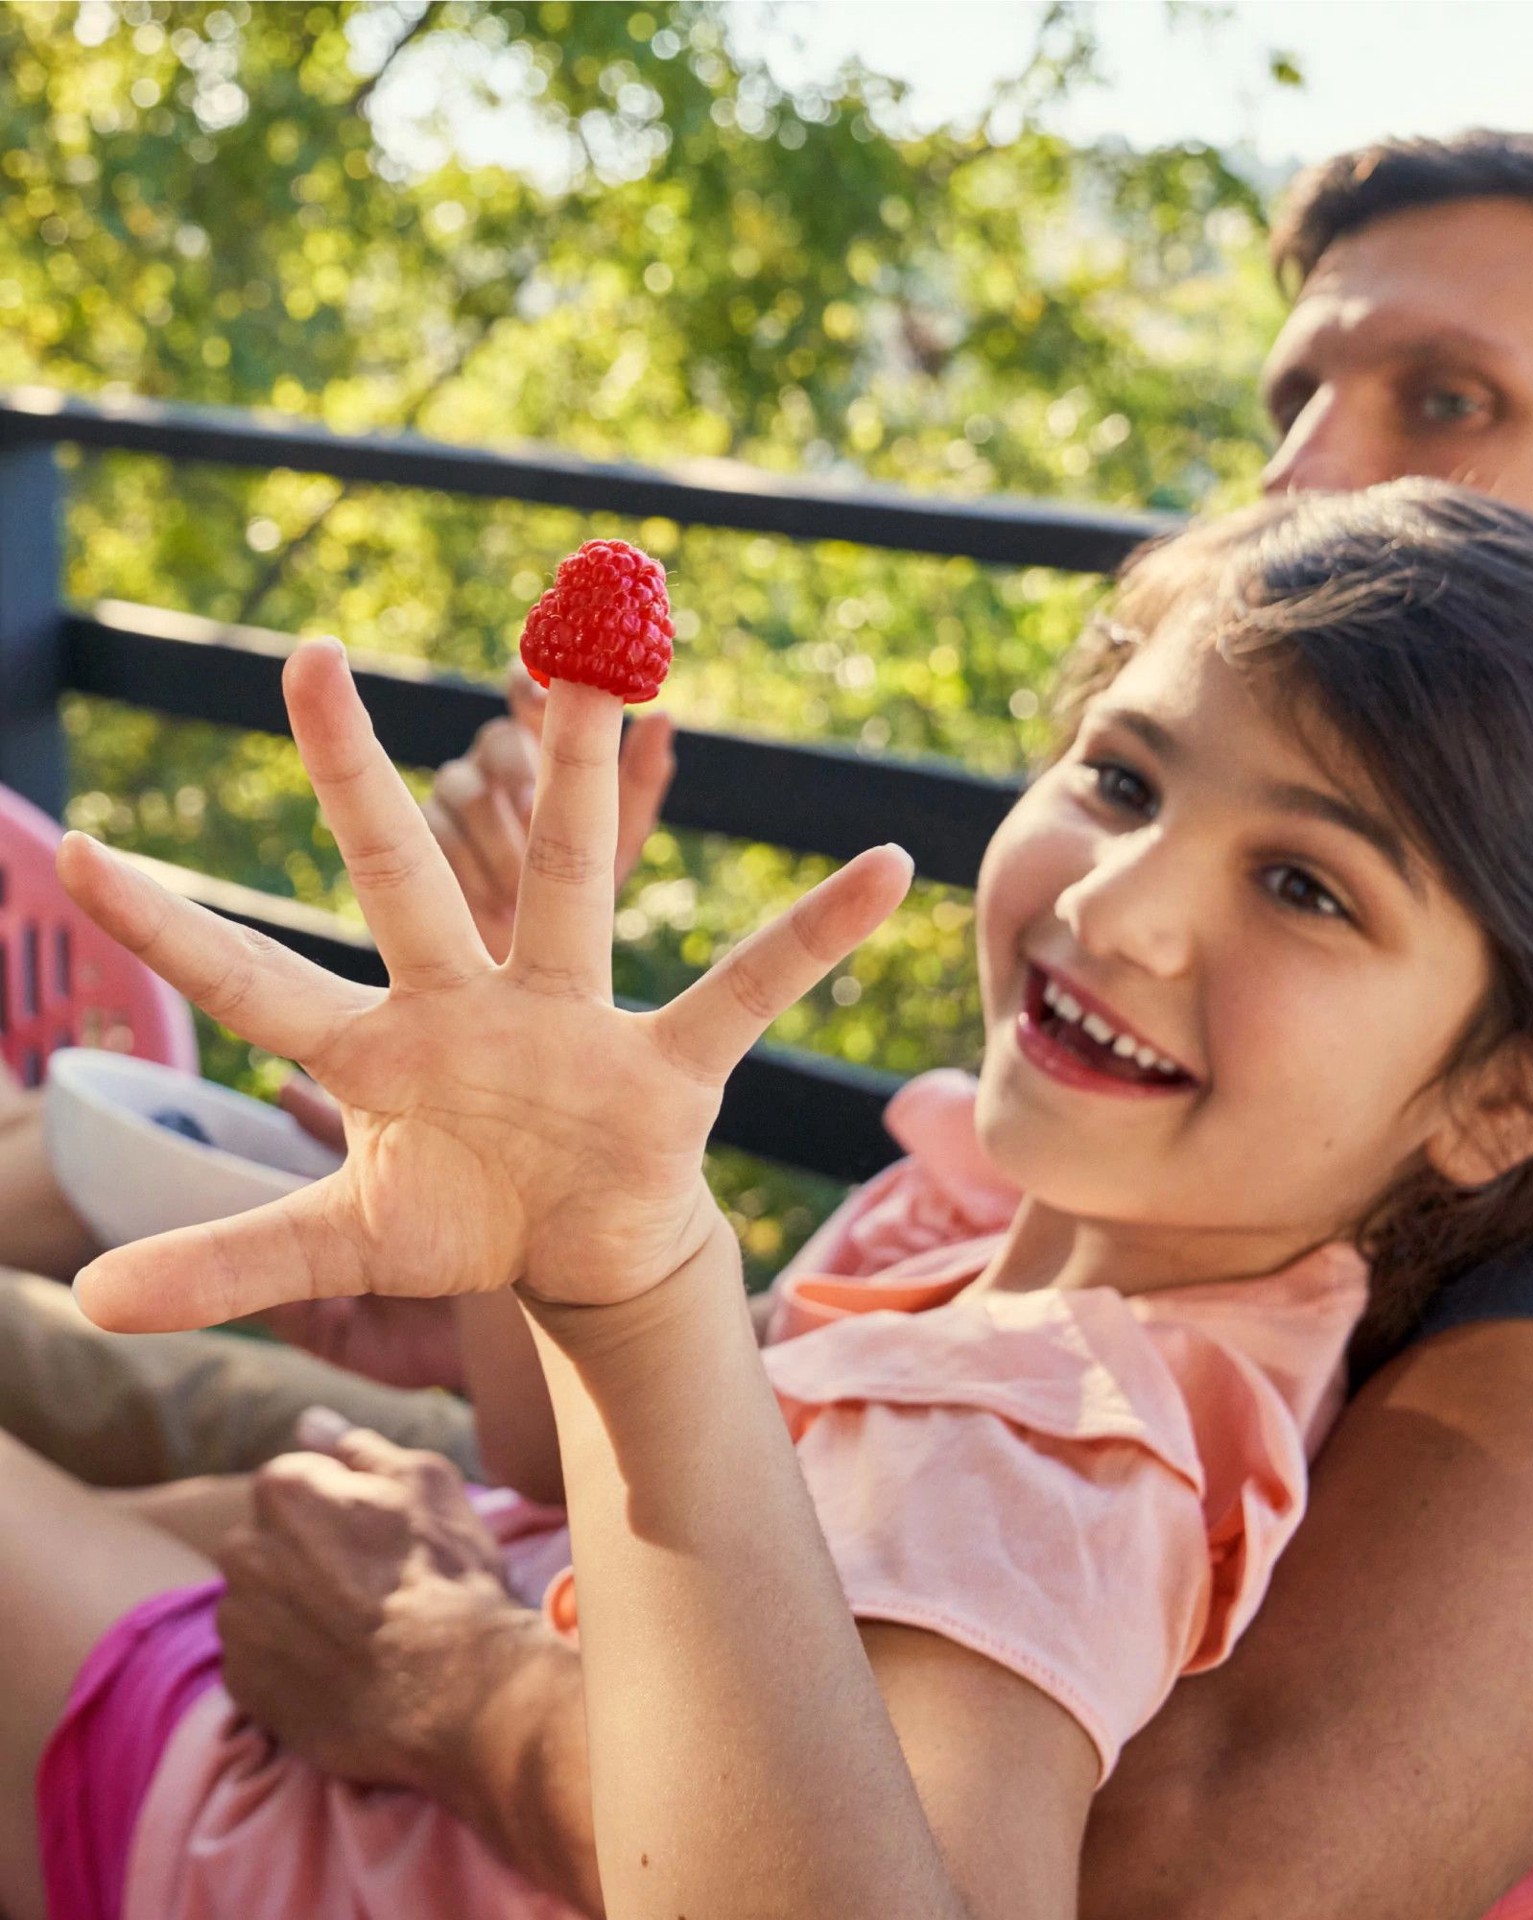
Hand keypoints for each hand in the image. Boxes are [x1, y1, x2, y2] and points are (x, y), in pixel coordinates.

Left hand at [57, 639, 912, 1331]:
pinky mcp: (669, 1067)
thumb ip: (231, 1258)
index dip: (167, 927)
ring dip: (584, 773)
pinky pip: (749, 989)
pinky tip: (883, 870)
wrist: (584, 1256)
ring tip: (604, 664)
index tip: (71, 846)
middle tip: (302, 655)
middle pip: (400, 875)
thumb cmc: (466, 1222)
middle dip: (351, 775)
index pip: (253, 979)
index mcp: (380, 1049)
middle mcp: (468, 1007)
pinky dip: (813, 936)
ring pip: (570, 878)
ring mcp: (572, 1023)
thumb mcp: (344, 1239)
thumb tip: (90, 1303)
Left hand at [214, 1421, 521, 1787]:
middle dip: (305, 1552)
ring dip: (293, 1605)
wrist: (450, 1686)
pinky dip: (290, 1658)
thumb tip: (309, 1422)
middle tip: (369, 1579)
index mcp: (285, 1489)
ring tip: (357, 1627)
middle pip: (269, 1539)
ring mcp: (237, 1622)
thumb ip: (358, 1447)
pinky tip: (340, 1663)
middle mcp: (243, 1550)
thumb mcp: (427, 1482)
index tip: (381, 1533)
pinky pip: (258, 1658)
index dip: (344, 1505)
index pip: (297, 1480)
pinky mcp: (242, 1684)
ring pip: (259, 1599)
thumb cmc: (446, 1572)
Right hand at [424, 663, 673, 961]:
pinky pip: (441, 840)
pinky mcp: (428, 836)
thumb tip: (662, 717)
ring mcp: (456, 796)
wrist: (538, 966)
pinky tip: (497, 908)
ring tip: (527, 888)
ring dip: (500, 840)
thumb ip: (640, 780)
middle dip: (519, 773)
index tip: (546, 701)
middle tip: (536, 810)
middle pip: (496, 740)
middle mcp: (497, 761)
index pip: (532, 694)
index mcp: (546, 746)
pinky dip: (475, 874)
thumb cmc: (587, 890)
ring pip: (465, 791)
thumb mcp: (620, 839)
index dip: (534, 689)